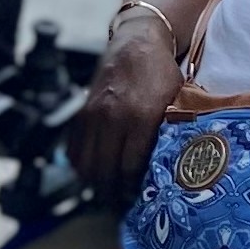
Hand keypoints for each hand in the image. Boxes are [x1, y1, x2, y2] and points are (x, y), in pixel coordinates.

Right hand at [72, 11, 184, 206]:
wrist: (136, 42)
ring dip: (95, 183)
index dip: (133, 189)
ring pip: (86, 163)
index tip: (138, 201)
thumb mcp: (174, 101)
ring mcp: (93, 114)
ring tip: (106, 193)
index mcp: (141, 116)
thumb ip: (168, 133)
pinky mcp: (81, 112)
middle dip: (112, 193)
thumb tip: (169, 169)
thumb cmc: (161, 74)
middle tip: (120, 206)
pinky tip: (91, 174)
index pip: (131, 167)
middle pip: (106, 170)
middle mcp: (113, 117)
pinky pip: (74, 148)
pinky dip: (80, 165)